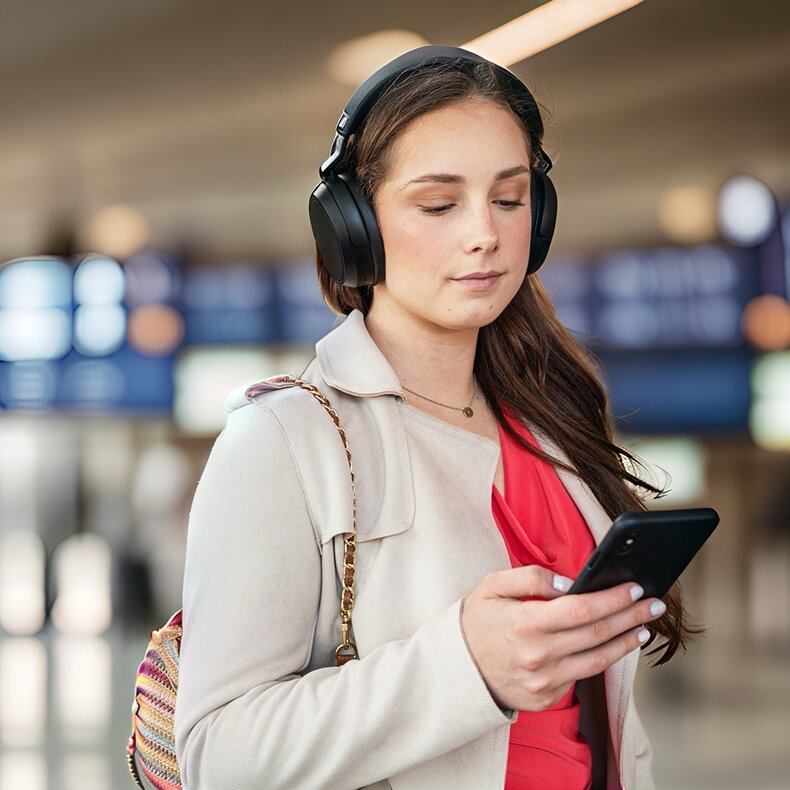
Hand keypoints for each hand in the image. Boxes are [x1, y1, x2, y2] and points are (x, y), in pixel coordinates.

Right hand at [460, 565, 665, 711]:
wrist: (458, 669)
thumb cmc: (477, 621)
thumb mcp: (493, 586)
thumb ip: (530, 577)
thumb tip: (570, 582)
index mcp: (526, 623)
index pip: (583, 609)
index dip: (613, 598)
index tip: (634, 587)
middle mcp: (538, 655)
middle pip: (598, 633)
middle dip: (631, 616)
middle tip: (653, 604)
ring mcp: (544, 681)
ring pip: (598, 660)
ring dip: (626, 642)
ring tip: (642, 627)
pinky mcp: (547, 698)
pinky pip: (581, 676)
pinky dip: (601, 659)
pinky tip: (613, 645)